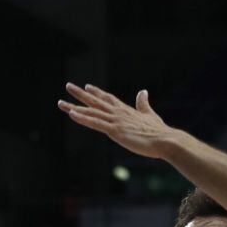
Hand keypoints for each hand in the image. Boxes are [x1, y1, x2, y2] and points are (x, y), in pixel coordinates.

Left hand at [58, 83, 172, 157]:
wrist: (166, 140)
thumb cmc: (160, 132)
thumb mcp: (150, 115)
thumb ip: (143, 104)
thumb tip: (143, 91)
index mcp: (127, 111)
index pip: (109, 99)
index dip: (98, 92)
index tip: (88, 86)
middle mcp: (119, 113)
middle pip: (96, 101)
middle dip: (81, 94)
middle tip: (69, 86)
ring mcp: (116, 121)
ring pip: (91, 112)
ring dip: (75, 107)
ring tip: (61, 103)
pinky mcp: (115, 131)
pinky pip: (95, 123)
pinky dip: (83, 118)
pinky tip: (72, 114)